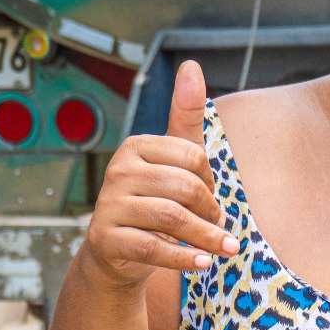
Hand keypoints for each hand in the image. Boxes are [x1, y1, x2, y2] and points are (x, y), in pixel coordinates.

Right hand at [81, 60, 239, 289]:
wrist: (119, 253)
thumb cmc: (155, 201)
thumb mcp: (174, 161)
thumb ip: (186, 117)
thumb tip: (192, 66)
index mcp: (136, 146)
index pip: (192, 157)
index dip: (210, 180)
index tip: (212, 198)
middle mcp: (118, 171)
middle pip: (184, 188)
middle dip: (211, 211)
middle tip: (222, 228)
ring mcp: (108, 205)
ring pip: (170, 219)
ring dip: (205, 238)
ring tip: (224, 249)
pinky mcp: (104, 238)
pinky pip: (152, 248)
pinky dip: (183, 258)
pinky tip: (202, 263)